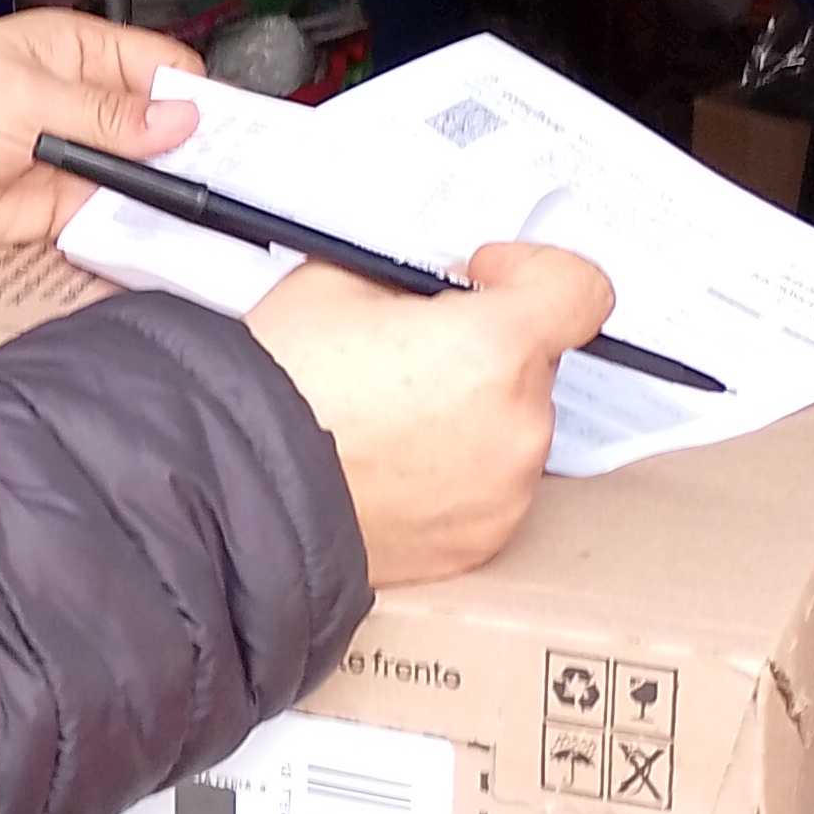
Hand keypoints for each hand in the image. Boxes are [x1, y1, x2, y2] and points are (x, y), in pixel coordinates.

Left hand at [0, 12, 201, 251]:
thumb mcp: (28, 99)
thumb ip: (106, 116)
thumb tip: (179, 118)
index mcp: (81, 52)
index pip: (162, 67)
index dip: (194, 96)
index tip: (223, 129)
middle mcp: (87, 102)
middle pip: (163, 126)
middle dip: (189, 149)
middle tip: (222, 176)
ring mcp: (78, 155)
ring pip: (145, 175)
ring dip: (165, 192)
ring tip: (198, 210)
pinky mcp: (64, 204)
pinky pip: (115, 216)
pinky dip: (135, 227)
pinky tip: (158, 234)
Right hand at [246, 237, 615, 586]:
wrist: (232, 492)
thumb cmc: (274, 391)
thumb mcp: (337, 281)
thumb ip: (415, 276)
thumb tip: (443, 286)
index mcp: (494, 347)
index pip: (580, 290)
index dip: (537, 272)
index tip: (492, 279)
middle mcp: (517, 424)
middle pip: (536, 362)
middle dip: (485, 349)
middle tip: (407, 354)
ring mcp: (504, 491)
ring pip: (513, 427)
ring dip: (472, 413)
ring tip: (388, 418)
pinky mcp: (481, 541)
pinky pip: (491, 486)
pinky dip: (456, 471)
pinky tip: (390, 464)